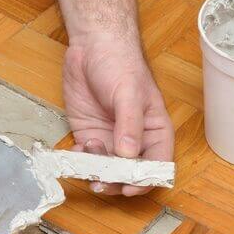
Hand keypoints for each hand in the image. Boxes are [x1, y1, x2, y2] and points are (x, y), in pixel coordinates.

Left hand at [62, 33, 173, 195]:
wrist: (91, 46)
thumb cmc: (119, 63)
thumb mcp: (128, 93)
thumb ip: (129, 125)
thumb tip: (129, 154)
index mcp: (155, 130)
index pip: (157, 163)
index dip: (145, 179)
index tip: (128, 186)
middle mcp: (135, 140)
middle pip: (131, 173)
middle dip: (117, 180)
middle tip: (101, 180)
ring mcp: (112, 139)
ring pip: (108, 170)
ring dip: (97, 171)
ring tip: (88, 154)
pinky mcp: (90, 135)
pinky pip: (88, 159)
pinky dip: (81, 162)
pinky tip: (76, 150)